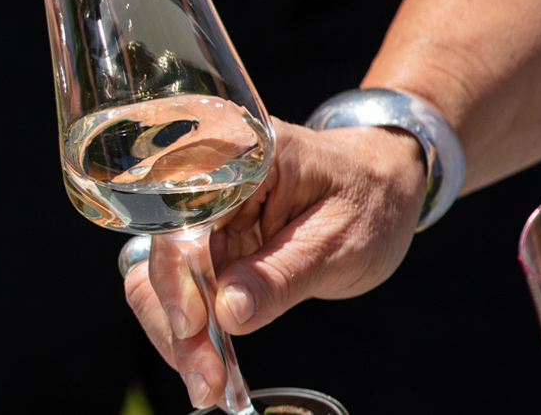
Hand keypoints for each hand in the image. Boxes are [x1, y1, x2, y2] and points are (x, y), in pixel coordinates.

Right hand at [122, 120, 424, 406]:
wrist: (380, 189)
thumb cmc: (369, 201)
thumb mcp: (339, 243)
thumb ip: (282, 276)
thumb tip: (227, 314)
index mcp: (240, 156)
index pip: (182, 215)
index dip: (176, 272)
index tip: (194, 327)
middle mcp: (205, 179)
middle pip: (162, 254)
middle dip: (177, 322)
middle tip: (205, 379)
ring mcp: (199, 215)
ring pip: (159, 279)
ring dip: (178, 335)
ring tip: (207, 383)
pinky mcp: (201, 244)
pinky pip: (180, 290)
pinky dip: (191, 331)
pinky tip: (209, 365)